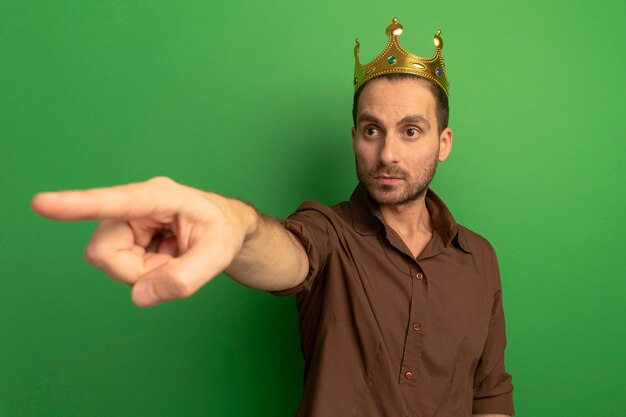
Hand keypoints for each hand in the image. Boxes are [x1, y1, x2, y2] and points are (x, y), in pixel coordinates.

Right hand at [31, 177, 252, 306]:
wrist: (227, 228)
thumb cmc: (223, 232)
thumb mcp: (217, 256)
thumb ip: (183, 279)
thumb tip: (138, 296)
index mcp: (161, 197)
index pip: (117, 201)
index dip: (79, 205)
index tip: (42, 203)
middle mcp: (137, 205)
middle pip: (107, 253)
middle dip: (138, 271)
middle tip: (173, 263)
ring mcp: (128, 220)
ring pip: (111, 262)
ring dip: (143, 272)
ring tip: (172, 258)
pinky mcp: (125, 234)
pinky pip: (120, 266)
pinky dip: (144, 272)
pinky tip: (164, 257)